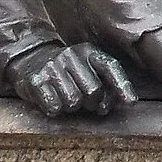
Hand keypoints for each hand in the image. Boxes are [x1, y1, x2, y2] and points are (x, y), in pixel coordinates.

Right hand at [9, 43, 136, 116]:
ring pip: (73, 102)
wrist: (30, 59)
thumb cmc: (68, 71)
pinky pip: (54, 106)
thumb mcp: (88, 67)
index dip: (123, 86)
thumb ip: (107, 82)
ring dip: (71, 107)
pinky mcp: (36, 80)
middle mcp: (72, 55)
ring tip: (65, 96)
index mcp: (89, 52)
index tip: (131, 103)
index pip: (110, 67)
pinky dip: (55, 109)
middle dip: (91, 103)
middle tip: (83, 100)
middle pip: (93, 91)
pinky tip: (52, 99)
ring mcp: (53, 66)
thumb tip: (126, 102)